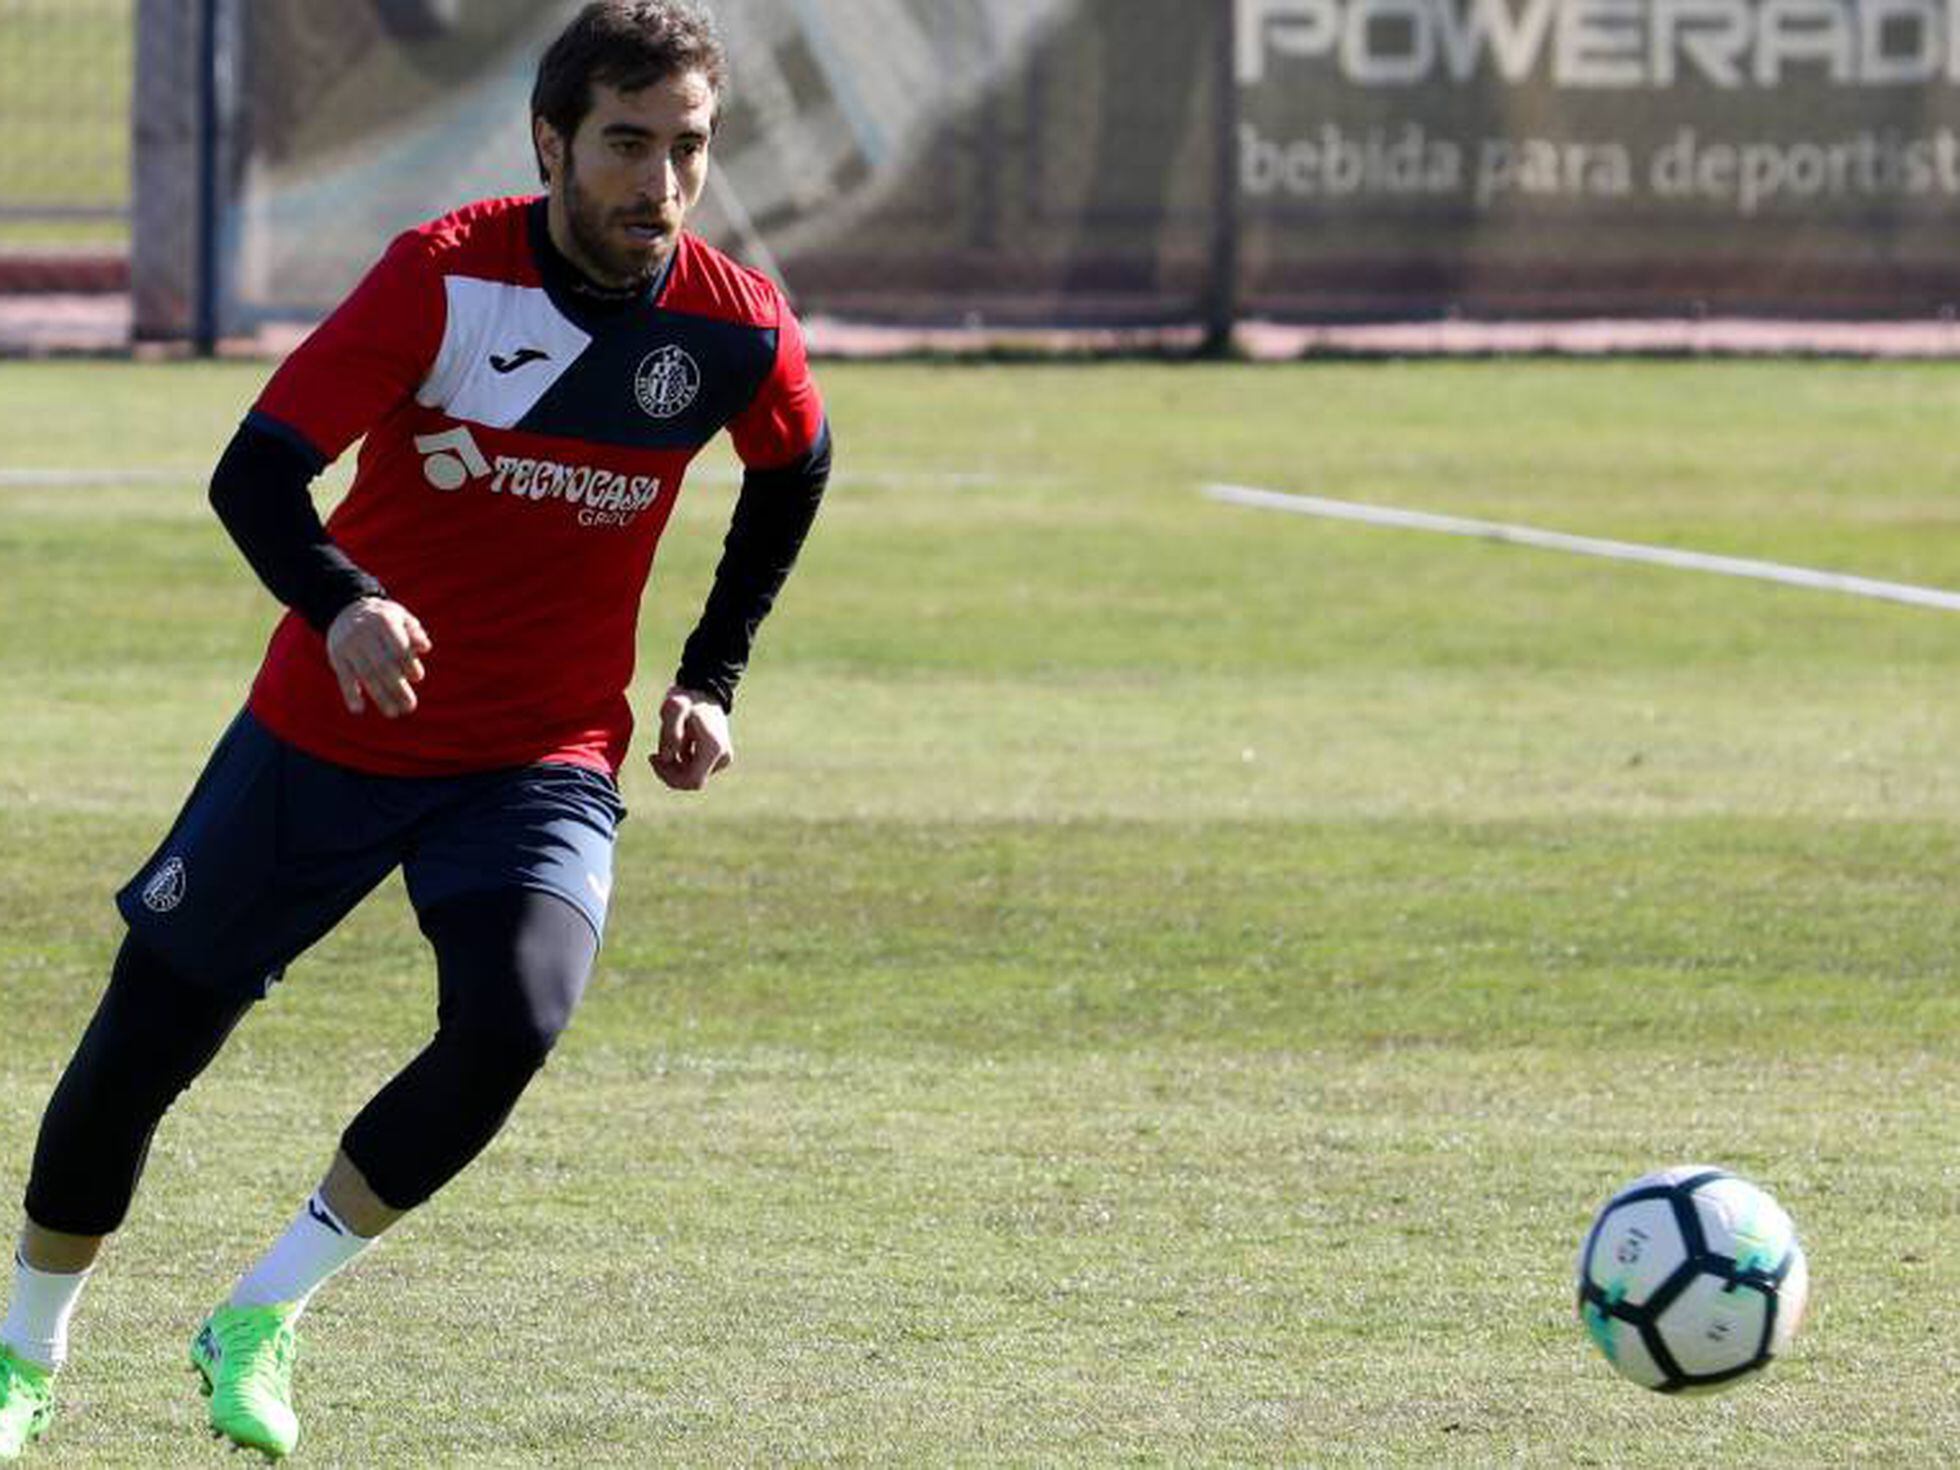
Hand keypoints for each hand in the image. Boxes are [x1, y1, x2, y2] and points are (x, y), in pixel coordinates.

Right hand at [325, 597, 431, 717]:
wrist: (345, 609)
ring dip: (380, 696)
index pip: (398, 647)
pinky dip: (350, 694)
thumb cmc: (382, 618)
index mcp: (383, 622)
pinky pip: (343, 677)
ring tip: (394, 713)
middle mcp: (364, 634)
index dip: (408, 663)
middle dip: (398, 687)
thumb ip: (414, 631)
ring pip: (365, 675)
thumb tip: (425, 647)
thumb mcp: (400, 616)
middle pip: (383, 665)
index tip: (417, 677)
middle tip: (410, 706)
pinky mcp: (336, 656)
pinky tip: (358, 710)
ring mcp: (348, 646)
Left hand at [651, 684, 731, 790]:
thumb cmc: (688, 697)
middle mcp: (723, 756)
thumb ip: (669, 733)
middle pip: (692, 781)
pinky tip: (676, 744)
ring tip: (667, 742)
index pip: (692, 781)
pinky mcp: (720, 756)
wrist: (705, 688)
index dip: (670, 777)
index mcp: (713, 748)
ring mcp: (723, 758)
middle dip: (670, 772)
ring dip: (675, 765)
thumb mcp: (674, 708)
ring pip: (693, 775)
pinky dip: (682, 761)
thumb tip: (667, 758)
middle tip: (655, 754)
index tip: (654, 759)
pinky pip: (697, 769)